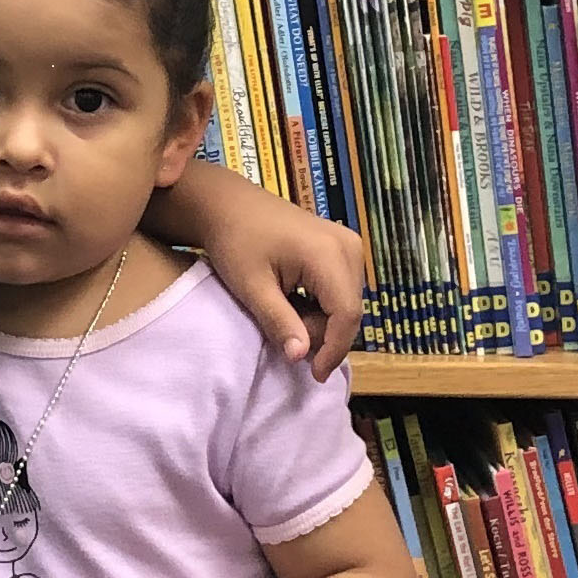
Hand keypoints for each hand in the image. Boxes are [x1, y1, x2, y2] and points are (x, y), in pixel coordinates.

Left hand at [201, 195, 366, 377]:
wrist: (227, 203)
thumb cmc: (234, 241)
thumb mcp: (252, 287)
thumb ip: (279, 322)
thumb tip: (302, 358)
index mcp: (329, 254)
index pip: (346, 315)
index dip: (333, 350)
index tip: (315, 375)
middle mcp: (348, 246)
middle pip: (349, 310)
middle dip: (322, 335)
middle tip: (285, 339)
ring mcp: (348, 243)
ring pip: (346, 302)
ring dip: (319, 321)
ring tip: (284, 316)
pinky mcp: (342, 245)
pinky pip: (341, 288)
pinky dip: (320, 305)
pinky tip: (292, 303)